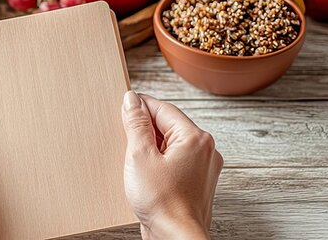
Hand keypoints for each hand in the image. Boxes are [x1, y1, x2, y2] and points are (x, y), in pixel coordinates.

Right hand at [121, 91, 223, 239]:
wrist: (175, 237)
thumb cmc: (162, 202)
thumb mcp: (140, 155)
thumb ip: (136, 124)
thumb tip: (132, 100)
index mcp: (195, 138)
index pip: (163, 108)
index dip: (139, 107)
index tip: (121, 107)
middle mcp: (205, 150)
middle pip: (168, 126)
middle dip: (144, 130)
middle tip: (125, 140)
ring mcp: (203, 167)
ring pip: (171, 144)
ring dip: (150, 147)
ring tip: (135, 162)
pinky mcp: (196, 182)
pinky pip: (175, 161)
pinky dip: (158, 162)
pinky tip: (144, 174)